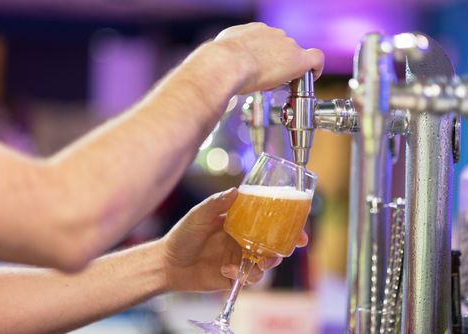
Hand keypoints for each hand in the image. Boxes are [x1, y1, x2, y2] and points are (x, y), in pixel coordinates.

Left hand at [160, 187, 308, 291]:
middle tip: (297, 242)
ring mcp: (240, 257)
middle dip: (288, 242)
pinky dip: (244, 274)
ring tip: (263, 261)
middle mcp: (243, 238)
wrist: (168, 264)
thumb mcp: (198, 214)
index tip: (299, 217)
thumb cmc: (182, 235)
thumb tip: (236, 191)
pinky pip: (250, 276)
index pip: (266, 217)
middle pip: (273, 239)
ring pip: (266, 259)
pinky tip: (227, 270)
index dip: (285, 217)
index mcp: (238, 221)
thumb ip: (217, 203)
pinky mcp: (235, 275)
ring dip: (270, 260)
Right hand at [211, 22, 324, 93]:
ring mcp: (287, 45)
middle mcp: (272, 34)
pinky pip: (315, 59)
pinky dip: (315, 69)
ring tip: (278, 87)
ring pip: (294, 57)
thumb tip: (221, 63)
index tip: (262, 68)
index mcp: (254, 31)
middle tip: (268, 82)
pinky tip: (311, 78)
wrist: (226, 64)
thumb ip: (226, 55)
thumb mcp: (218, 53)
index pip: (267, 42)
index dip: (267, 56)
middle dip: (278, 66)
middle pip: (283, 49)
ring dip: (289, 71)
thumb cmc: (218, 63)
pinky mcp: (298, 59)